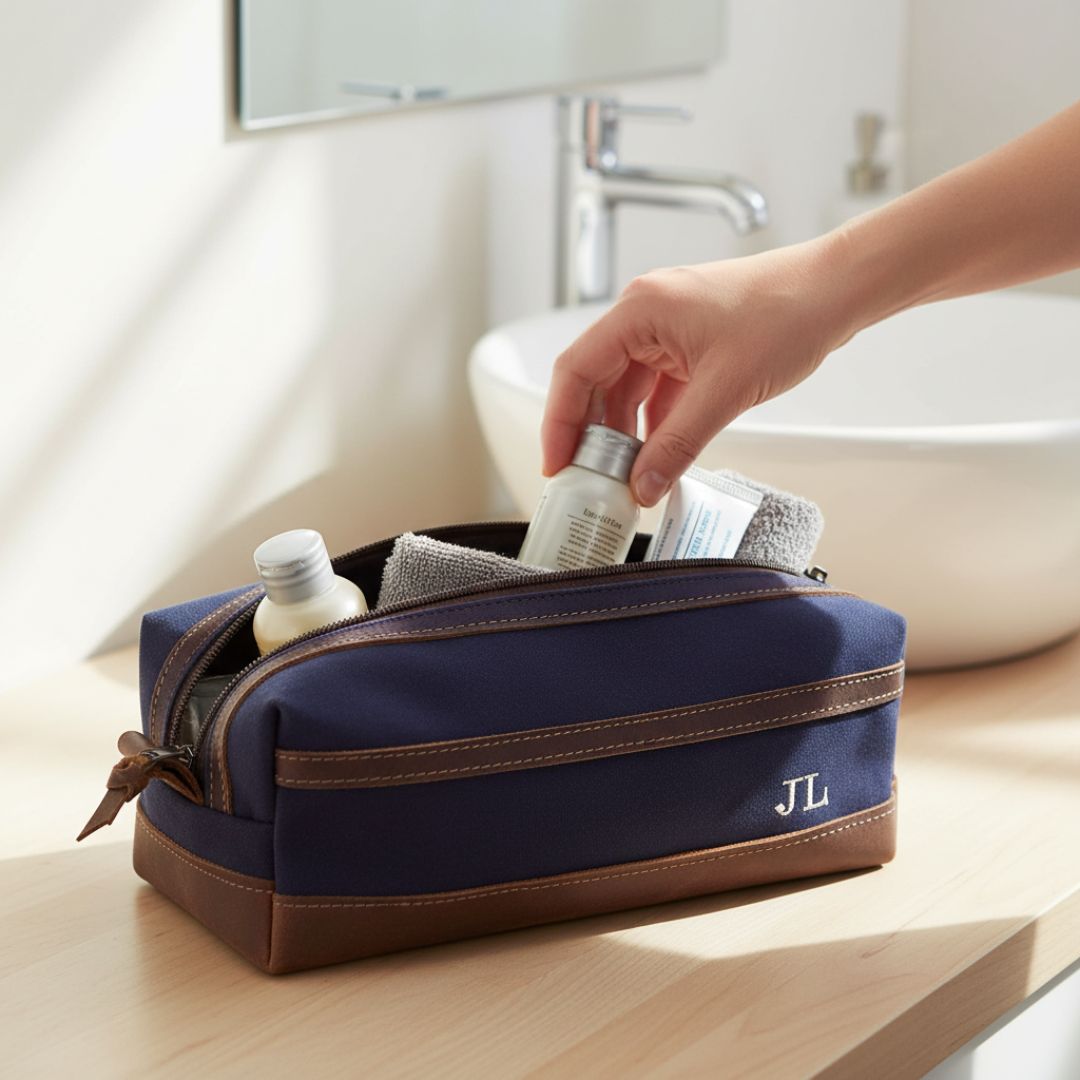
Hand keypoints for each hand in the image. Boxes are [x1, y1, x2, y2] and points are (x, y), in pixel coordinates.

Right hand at [541, 234, 855, 505]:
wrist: (836, 291)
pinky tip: (655, 454)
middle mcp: (645, 315)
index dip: (560, 422)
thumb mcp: (725, 391)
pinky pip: (655, 389)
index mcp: (640, 310)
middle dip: (590, 434)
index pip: (575, 370)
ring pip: (625, 389)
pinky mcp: (688, 343)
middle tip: (589, 479)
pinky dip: (652, 423)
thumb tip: (641, 486)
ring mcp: (666, 328)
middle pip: (595, 381)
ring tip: (625, 475)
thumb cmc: (787, 314)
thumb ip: (677, 444)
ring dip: (623, 432)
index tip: (558, 463)